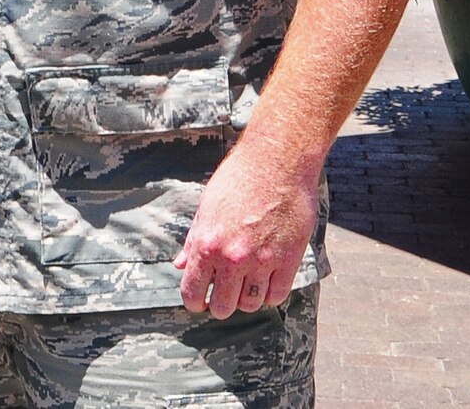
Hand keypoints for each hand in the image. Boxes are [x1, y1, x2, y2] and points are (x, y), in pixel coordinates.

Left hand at [173, 138, 317, 318]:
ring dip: (246, 299)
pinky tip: (266, 280)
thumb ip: (192, 241)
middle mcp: (232, 257)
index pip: (192, 292)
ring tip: (246, 284)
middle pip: (223, 306)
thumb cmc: (238, 179)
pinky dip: (270, 294)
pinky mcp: (288, 259)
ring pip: (251, 304)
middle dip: (220, 304)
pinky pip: (277, 295)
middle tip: (224, 294)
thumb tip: (180, 265)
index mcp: (206, 244)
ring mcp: (262, 260)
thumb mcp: (206, 207)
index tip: (200, 301)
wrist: (277, 162)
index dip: (194, 302)